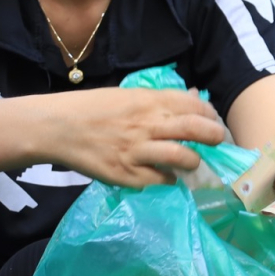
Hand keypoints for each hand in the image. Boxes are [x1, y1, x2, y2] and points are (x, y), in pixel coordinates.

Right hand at [49, 87, 227, 187]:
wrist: (57, 127)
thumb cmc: (92, 108)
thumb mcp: (127, 95)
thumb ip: (158, 101)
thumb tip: (193, 99)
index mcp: (147, 100)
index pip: (193, 104)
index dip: (209, 114)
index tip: (213, 121)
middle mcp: (146, 124)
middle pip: (195, 129)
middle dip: (214, 136)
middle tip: (217, 142)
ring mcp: (137, 151)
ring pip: (182, 156)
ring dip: (193, 161)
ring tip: (192, 162)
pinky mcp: (126, 174)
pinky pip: (160, 180)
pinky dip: (169, 179)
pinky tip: (167, 176)